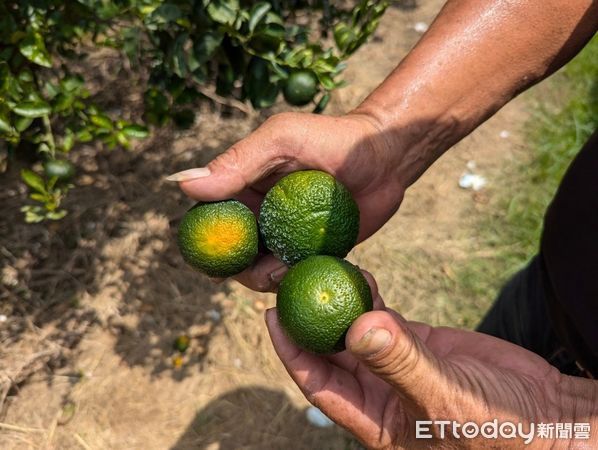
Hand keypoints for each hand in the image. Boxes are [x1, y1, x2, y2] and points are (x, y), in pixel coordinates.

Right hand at [174, 112, 405, 291]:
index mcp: (244, 186)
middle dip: (236, 269)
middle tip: (258, 269)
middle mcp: (260, 213)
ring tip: (286, 267)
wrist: (386, 157)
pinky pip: (293, 275)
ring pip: (259, 269)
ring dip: (264, 278)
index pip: (211, 217)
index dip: (204, 241)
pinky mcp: (311, 252)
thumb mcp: (283, 140)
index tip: (209, 258)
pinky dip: (292, 281)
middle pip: (232, 252)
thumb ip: (238, 161)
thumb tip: (183, 184)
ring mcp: (286, 235)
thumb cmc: (332, 138)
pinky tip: (306, 272)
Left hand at [266, 273, 589, 448]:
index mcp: (374, 420)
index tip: (271, 315)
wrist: (543, 413)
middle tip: (288, 281)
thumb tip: (354, 328)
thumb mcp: (443, 396)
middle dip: (307, 319)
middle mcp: (378, 391)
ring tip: (320, 269)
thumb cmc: (497, 427)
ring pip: (353, 329)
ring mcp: (397, 363)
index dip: (290, 350)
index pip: (317, 383)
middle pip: (328, 352)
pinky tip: (358, 274)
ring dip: (337, 303)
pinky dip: (369, 295)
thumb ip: (400, 362)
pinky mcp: (418, 343)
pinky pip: (383, 316)